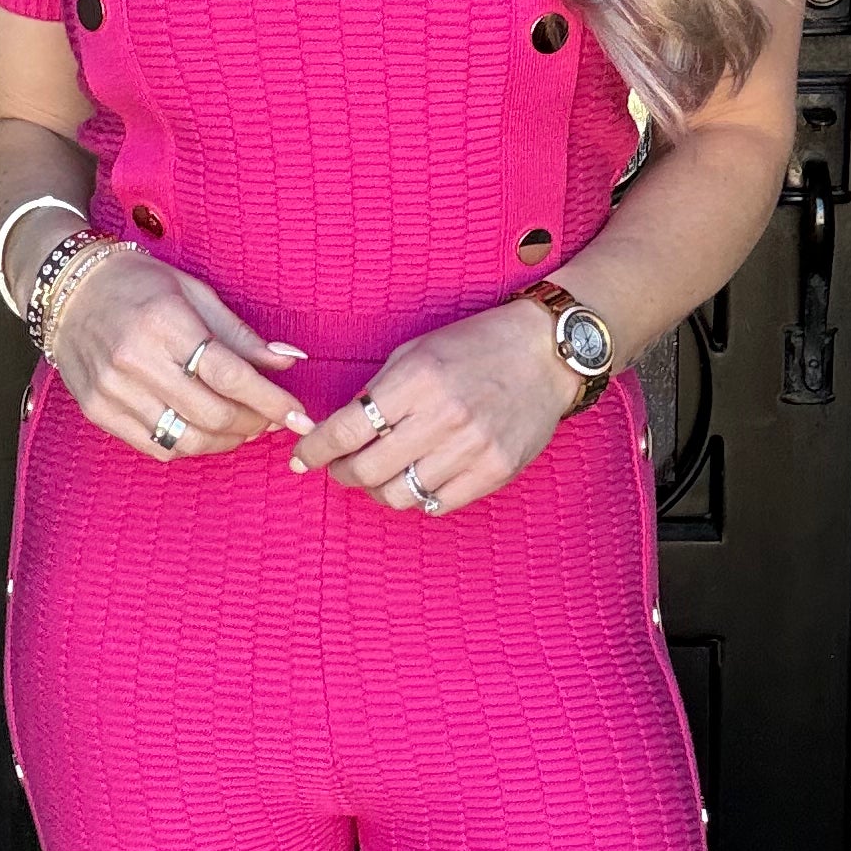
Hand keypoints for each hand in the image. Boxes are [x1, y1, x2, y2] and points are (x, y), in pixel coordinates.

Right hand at [51, 249, 312, 458]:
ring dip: (227, 440)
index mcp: (164, 322)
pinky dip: (191, 446)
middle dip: (255, 423)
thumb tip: (289, 361)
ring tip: (245, 427)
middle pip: (213, 413)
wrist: (66, 291)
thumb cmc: (136, 284)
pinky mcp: (98, 411)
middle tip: (273, 418)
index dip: (272, 400)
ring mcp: (112, 390)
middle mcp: (135, 360)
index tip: (299, 415)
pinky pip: (157, 447)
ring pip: (188, 439)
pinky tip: (207, 431)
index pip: (230, 375)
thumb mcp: (193, 293)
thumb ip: (240, 335)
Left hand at [288, 294, 580, 513]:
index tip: (302, 459)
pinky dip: (419, 496)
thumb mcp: (418, 352)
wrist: (547, 354)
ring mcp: (473, 448)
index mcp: (417, 380)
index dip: (314, 450)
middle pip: (367, 471)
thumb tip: (337, 430)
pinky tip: (417, 478)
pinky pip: (438, 503)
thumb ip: (379, 391)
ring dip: (378, 489)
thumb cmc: (477, 346)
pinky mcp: (495, 471)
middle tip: (338, 468)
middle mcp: (444, 417)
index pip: (346, 430)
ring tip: (379, 475)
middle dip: (341, 473)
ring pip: (400, 495)